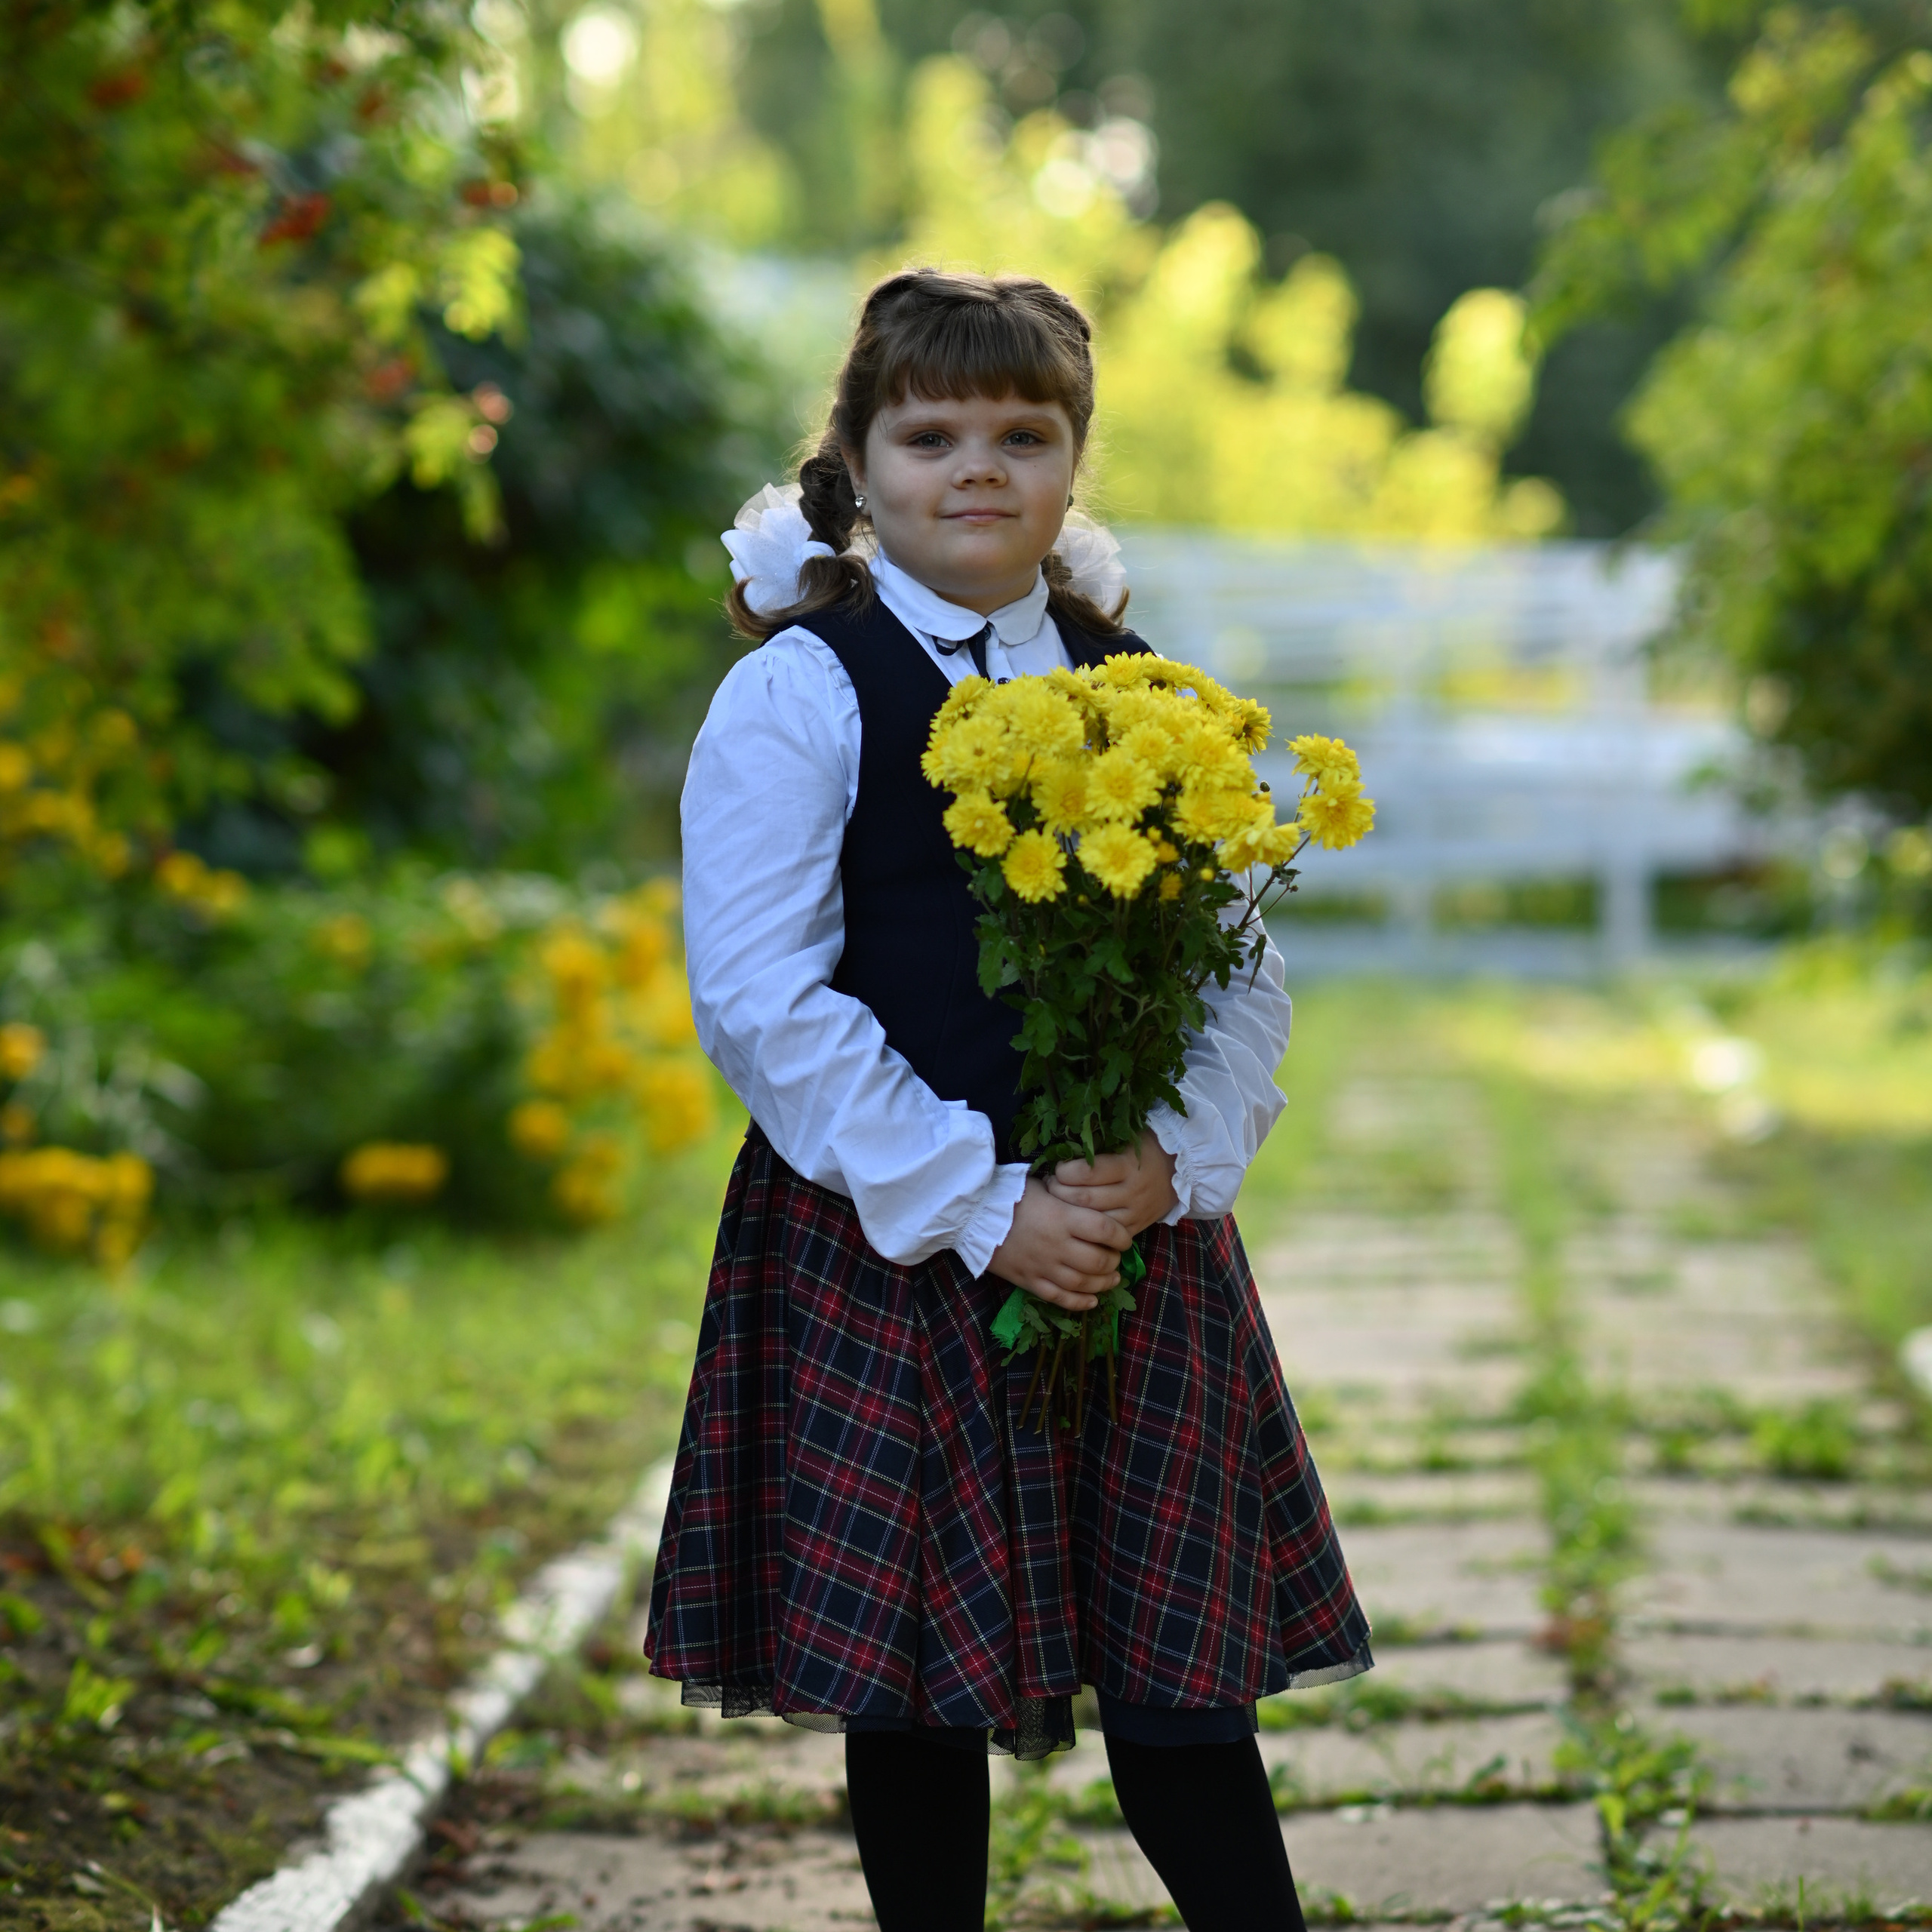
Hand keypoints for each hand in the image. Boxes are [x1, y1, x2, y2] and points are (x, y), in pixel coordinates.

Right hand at [988, 1177, 1133, 1311]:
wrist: (971, 1215)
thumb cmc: (1008, 1195)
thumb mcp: (1042, 1186)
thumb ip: (1067, 1195)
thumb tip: (1089, 1195)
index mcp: (1062, 1216)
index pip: (1105, 1229)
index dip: (1121, 1236)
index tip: (1125, 1238)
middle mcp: (1056, 1244)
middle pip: (1098, 1261)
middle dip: (1114, 1261)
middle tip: (1116, 1257)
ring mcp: (1042, 1266)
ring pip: (1082, 1283)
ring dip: (1103, 1283)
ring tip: (1112, 1278)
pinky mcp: (1029, 1281)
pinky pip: (1059, 1298)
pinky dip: (1079, 1303)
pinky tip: (1092, 1300)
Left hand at [1045, 1130, 1178, 1237]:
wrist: (1181, 1171)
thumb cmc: (1145, 1149)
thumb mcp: (1126, 1139)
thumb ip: (1099, 1145)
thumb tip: (1062, 1147)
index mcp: (1128, 1164)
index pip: (1088, 1172)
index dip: (1065, 1171)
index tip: (1058, 1168)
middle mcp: (1132, 1191)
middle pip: (1085, 1198)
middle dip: (1059, 1192)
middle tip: (1050, 1185)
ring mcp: (1134, 1213)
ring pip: (1094, 1221)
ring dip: (1069, 1213)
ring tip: (1057, 1202)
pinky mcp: (1135, 1228)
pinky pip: (1106, 1235)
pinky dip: (1087, 1229)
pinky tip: (1075, 1219)